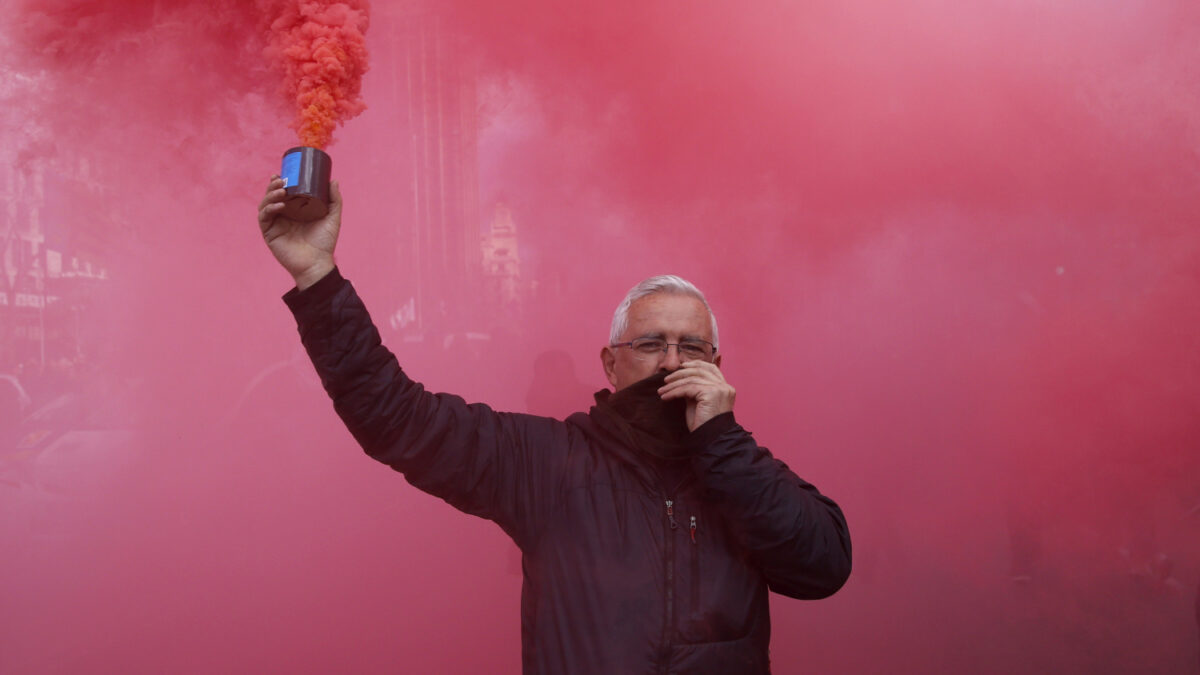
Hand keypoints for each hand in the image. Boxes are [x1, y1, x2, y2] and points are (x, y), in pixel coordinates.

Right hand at [257, 175, 341, 289]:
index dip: (280, 182)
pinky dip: (269, 209)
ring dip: (270, 195)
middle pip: (272, 196)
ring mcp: (275, 224)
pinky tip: (279, 205)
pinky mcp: (270, 233)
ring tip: (281, 190)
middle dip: (273, 186)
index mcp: (295, 211)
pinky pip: (264, 218)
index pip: (284, 192)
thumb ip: (334, 200)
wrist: (317, 262)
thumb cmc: (325, 243)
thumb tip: (333, 180)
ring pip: (265, 204)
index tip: (284, 173)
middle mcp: (283, 216)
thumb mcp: (332, 218)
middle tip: (280, 180)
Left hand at [658, 361, 735, 430]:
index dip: (696, 364)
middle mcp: (725, 387)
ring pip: (691, 379)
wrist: (711, 440)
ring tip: (662, 391)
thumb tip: (681, 380)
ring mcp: (720, 389)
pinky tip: (665, 397)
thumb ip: (694, 390)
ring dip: (673, 384)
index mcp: (725, 388)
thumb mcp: (698, 403)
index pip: (711, 368)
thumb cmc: (704, 425)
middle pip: (700, 371)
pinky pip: (688, 388)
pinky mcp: (711, 393)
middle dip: (681, 373)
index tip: (681, 366)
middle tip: (666, 379)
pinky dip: (674, 392)